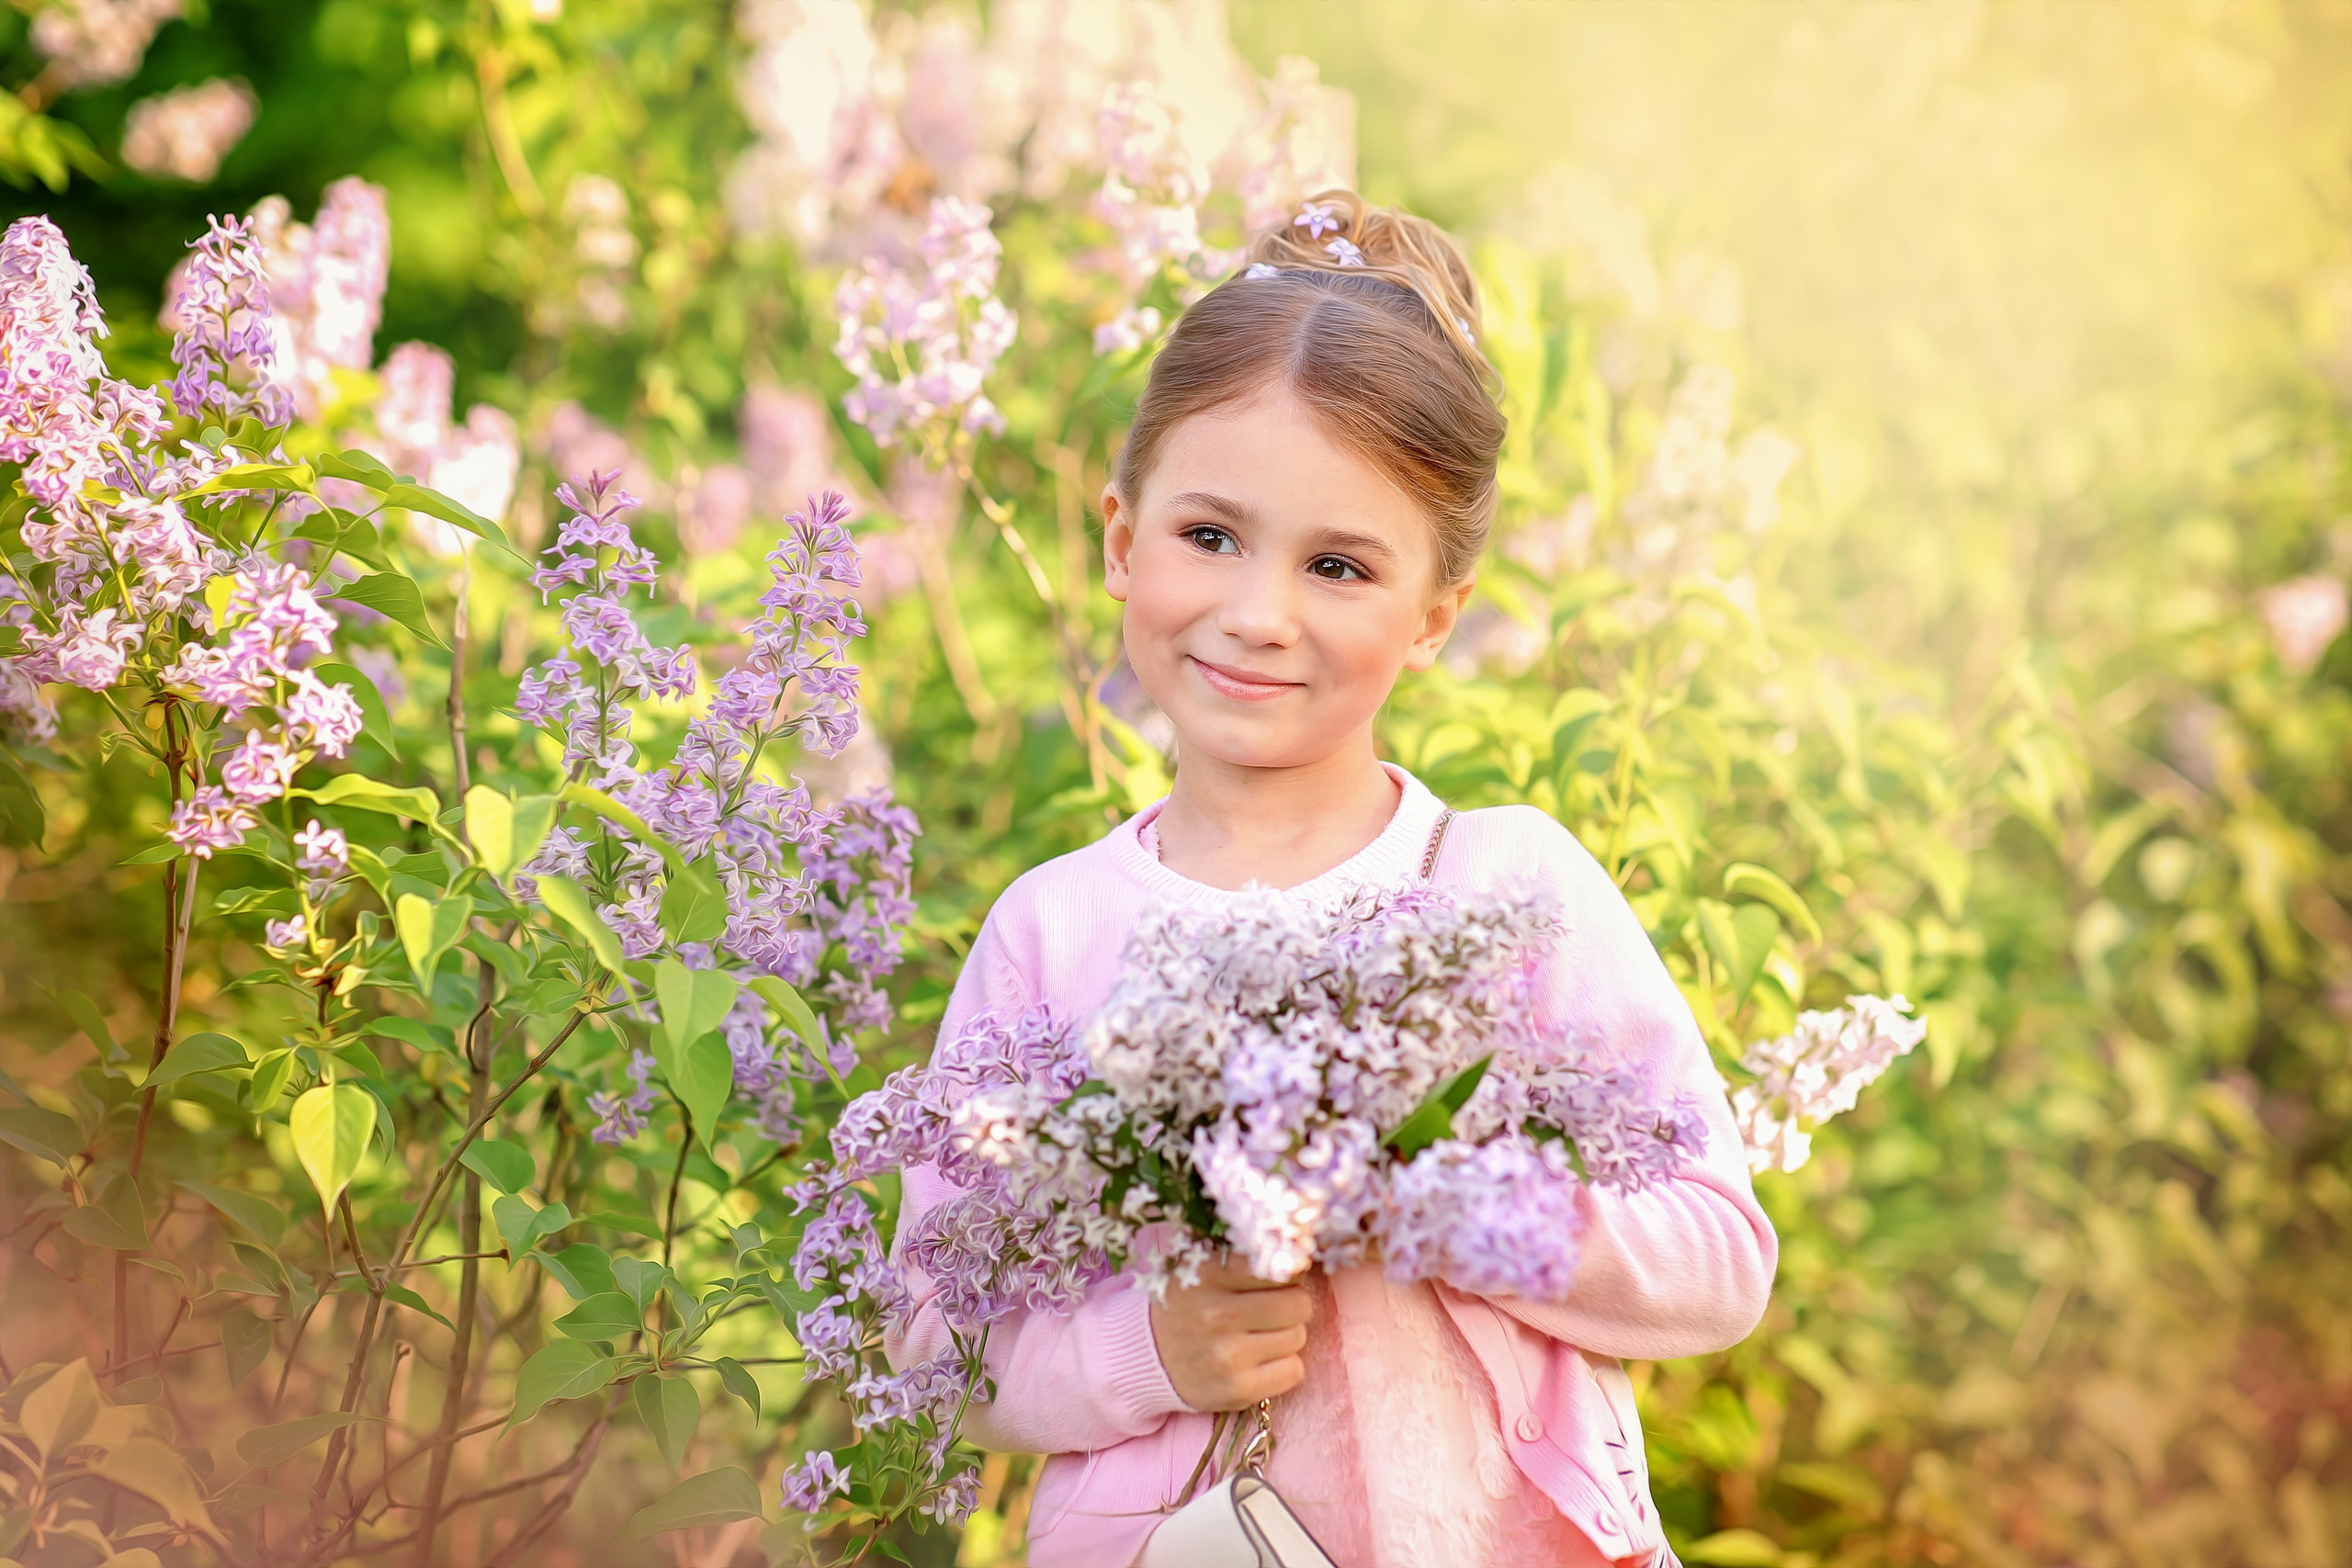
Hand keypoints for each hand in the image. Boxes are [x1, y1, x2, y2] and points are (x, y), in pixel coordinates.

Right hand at [1148, 1254, 1314, 1411]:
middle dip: (1291, 1305)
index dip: (1287, 1272)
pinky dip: (1284, 1366)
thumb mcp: (1205, 1267)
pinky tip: (1259, 1361)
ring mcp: (1228, 1356)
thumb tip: (1302, 1255)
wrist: (1149, 1357)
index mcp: (1210, 1274)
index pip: (1279, 1265)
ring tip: (1257, 1336)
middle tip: (1270, 1309)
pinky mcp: (1238, 1389)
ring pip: (1298, 1336)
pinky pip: (1294, 1371)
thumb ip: (1246, 1256)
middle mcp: (1218, 1314)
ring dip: (1285, 1336)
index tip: (1277, 1279)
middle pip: (1298, 1303)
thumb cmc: (1189, 1305)